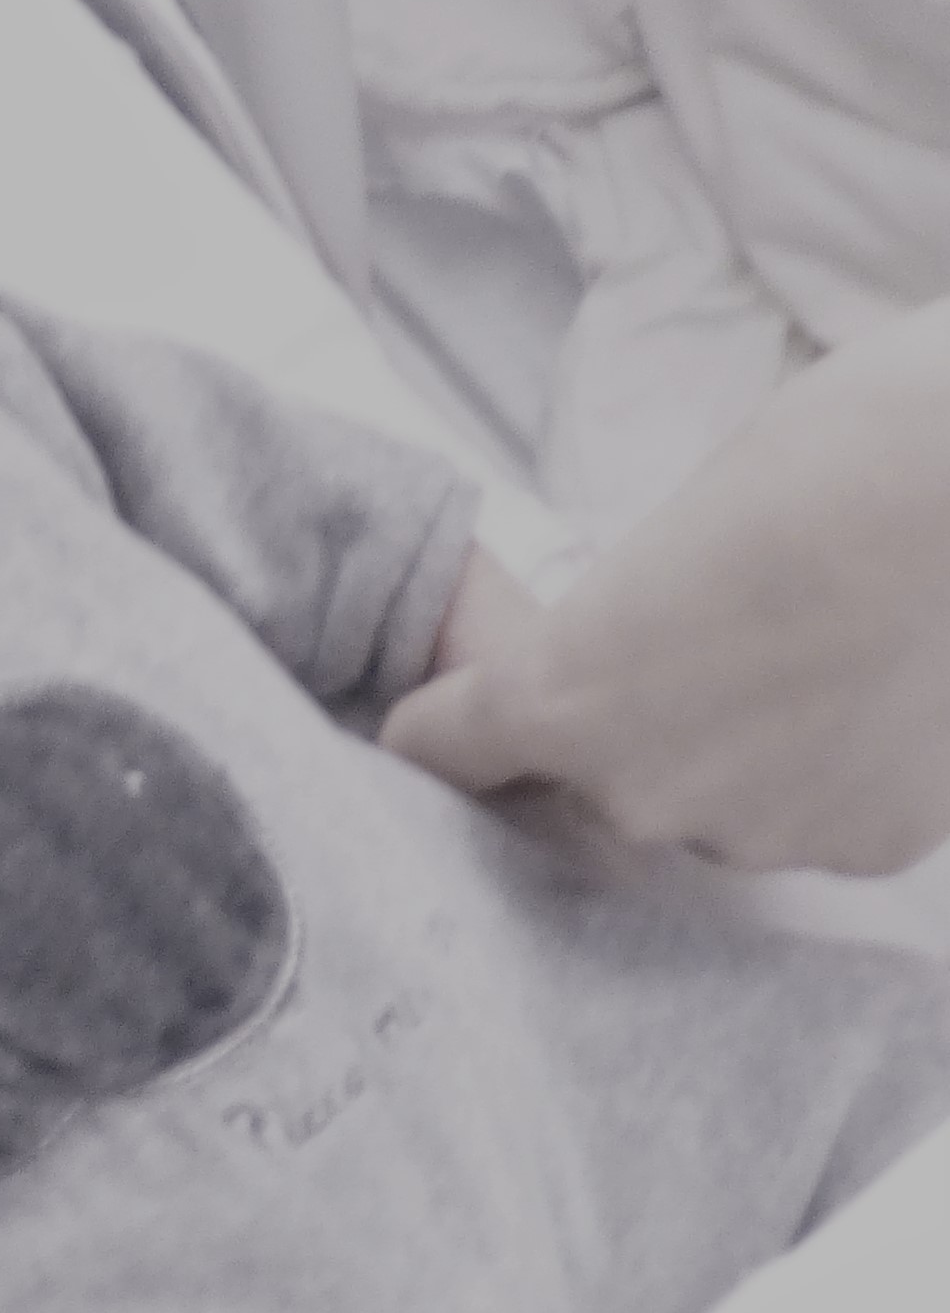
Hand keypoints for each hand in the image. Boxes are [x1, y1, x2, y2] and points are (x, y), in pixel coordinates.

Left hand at [380, 308, 949, 875]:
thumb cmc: (824, 464)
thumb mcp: (663, 538)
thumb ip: (611, 631)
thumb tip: (623, 661)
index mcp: (553, 704)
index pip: (438, 748)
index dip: (450, 722)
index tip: (458, 711)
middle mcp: (634, 795)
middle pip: (583, 783)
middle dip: (618, 732)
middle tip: (699, 650)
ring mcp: (753, 834)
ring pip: (706, 807)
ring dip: (731, 758)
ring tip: (806, 665)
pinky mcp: (862, 848)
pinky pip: (812, 818)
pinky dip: (830, 776)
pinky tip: (874, 698)